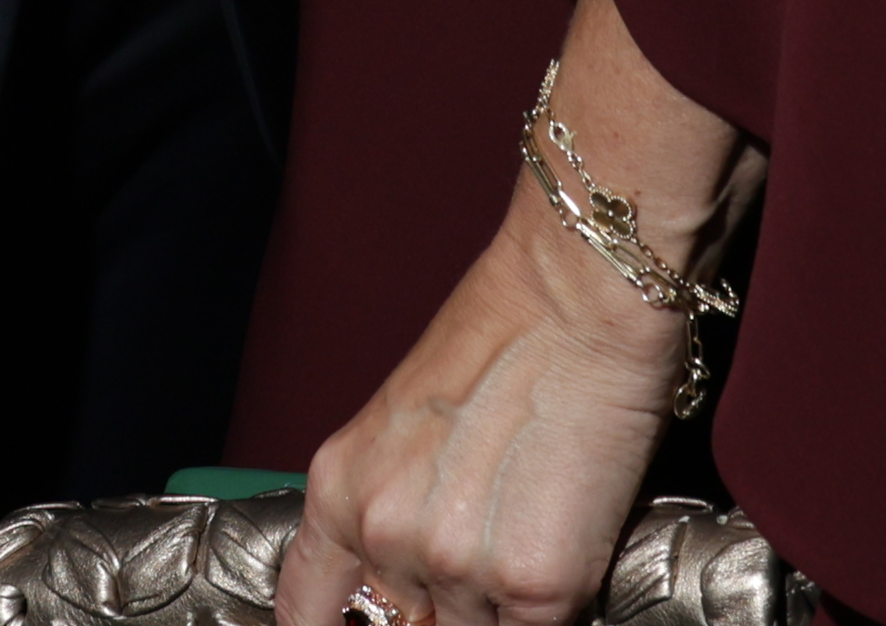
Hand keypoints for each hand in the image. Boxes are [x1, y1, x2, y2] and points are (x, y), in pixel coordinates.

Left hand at [276, 187, 687, 625]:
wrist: (579, 293)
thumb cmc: (507, 332)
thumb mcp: (408, 421)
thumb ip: (393, 502)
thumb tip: (407, 579)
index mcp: (341, 488)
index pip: (306, 609)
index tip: (366, 622)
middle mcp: (385, 534)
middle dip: (436, 605)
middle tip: (476, 546)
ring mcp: (458, 566)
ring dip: (497, 605)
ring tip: (528, 521)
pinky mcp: (536, 585)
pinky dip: (549, 608)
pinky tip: (562, 539)